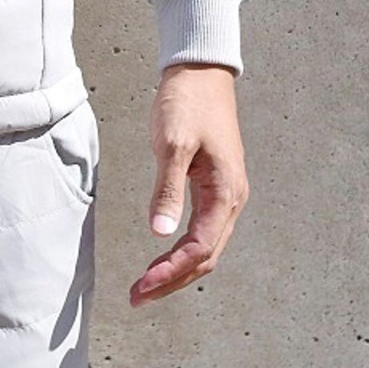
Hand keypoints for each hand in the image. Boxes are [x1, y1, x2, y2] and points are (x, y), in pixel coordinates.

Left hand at [129, 63, 247, 306]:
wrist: (200, 70)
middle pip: (205, 256)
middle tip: (138, 296)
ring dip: (177, 269)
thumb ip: (167, 189)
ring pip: (206, 246)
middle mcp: (231, 198)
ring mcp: (225, 193)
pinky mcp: (214, 185)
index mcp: (225, 191)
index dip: (170, 270)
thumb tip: (159, 232)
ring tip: (146, 285)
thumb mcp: (173, 143)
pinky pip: (203, 229)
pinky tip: (163, 257)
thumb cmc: (187, 101)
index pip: (199, 248)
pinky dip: (182, 249)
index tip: (142, 285)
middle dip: (172, 280)